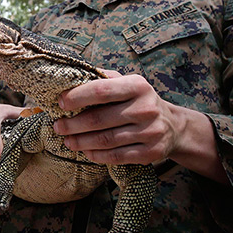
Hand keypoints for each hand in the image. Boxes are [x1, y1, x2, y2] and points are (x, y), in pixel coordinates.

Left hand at [54, 71, 226, 181]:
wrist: (174, 126)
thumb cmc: (140, 101)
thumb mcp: (128, 83)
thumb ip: (104, 79)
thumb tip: (72, 76)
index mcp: (138, 86)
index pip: (101, 90)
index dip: (77, 97)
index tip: (60, 103)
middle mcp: (146, 108)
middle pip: (99, 119)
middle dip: (73, 124)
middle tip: (58, 126)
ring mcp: (150, 132)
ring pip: (105, 140)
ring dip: (81, 142)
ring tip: (68, 140)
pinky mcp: (150, 152)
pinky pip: (116, 156)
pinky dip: (97, 155)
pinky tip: (86, 151)